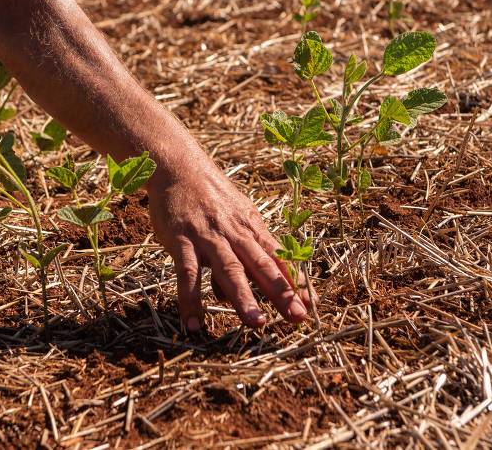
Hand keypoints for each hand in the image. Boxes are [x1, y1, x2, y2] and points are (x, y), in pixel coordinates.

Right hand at [147, 165, 315, 330]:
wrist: (179, 167)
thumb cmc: (210, 198)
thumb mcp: (234, 219)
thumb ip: (238, 256)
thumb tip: (232, 295)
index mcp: (251, 228)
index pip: (278, 258)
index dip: (295, 281)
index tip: (311, 305)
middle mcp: (234, 234)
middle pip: (261, 265)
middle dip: (281, 292)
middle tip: (297, 317)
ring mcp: (208, 237)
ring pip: (229, 269)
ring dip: (243, 297)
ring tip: (256, 323)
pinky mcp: (181, 240)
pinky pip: (187, 273)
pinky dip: (190, 299)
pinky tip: (194, 324)